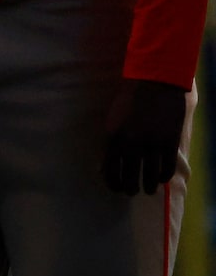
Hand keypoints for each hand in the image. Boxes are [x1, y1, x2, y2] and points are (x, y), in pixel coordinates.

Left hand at [103, 79, 187, 196]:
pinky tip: (162, 179)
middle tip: (131, 192)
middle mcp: (131, 144)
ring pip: (149, 175)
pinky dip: (164, 176)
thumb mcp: (112, 121)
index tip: (115, 189)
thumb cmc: (130, 100)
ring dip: (148, 186)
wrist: (155, 83)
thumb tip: (105, 164)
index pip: (110, 170)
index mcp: (113, 138)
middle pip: (129, 176)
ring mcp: (152, 144)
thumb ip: (110, 142)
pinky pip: (166, 166)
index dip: (112, 183)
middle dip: (129, 188)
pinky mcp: (169, 141)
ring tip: (148, 190)